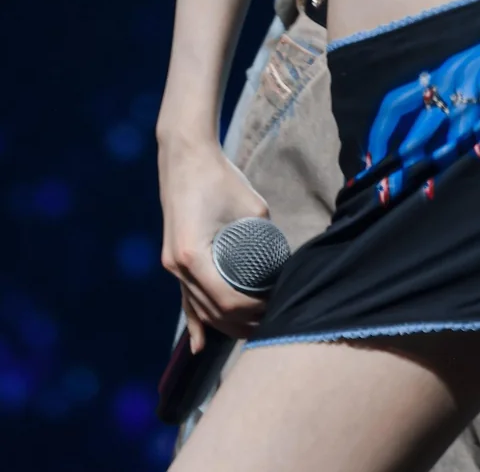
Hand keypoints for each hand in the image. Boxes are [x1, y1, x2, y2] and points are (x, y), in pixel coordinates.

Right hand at [158, 135, 272, 353]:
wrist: (186, 157)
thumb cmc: (221, 177)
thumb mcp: (253, 208)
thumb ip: (265, 239)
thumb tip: (283, 264)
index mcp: (194, 255)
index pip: (227, 300)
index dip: (254, 311)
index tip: (277, 307)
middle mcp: (179, 266)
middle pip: (213, 311)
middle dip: (244, 324)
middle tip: (273, 325)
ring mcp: (173, 266)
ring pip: (200, 309)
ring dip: (225, 325)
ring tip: (253, 334)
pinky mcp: (174, 260)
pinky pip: (185, 298)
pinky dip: (195, 321)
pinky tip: (199, 346)